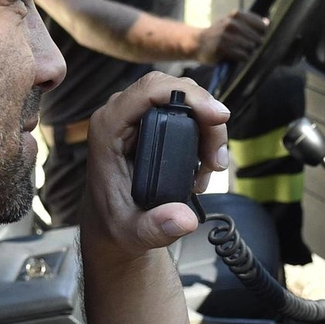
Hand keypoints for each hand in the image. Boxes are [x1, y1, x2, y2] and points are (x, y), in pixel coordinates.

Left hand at [82, 72, 230, 261]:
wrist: (110, 224)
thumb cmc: (114, 222)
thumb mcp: (132, 233)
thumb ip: (155, 228)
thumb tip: (184, 219)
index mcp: (107, 129)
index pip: (148, 91)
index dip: (188, 96)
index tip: (217, 118)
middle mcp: (119, 115)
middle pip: (171, 90)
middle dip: (205, 116)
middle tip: (217, 159)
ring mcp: (134, 116)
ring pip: (181, 99)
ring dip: (206, 128)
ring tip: (211, 167)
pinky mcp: (148, 123)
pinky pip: (183, 112)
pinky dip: (202, 133)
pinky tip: (203, 164)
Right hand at [196, 10, 267, 63]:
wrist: (197, 42)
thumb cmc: (219, 34)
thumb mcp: (233, 23)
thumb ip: (250, 23)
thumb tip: (268, 22)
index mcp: (236, 15)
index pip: (261, 25)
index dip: (262, 34)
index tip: (258, 38)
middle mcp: (231, 23)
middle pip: (257, 38)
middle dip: (255, 45)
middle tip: (248, 48)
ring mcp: (225, 35)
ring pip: (250, 47)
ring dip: (248, 52)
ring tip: (241, 52)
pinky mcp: (221, 48)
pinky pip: (242, 55)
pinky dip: (243, 58)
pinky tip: (237, 57)